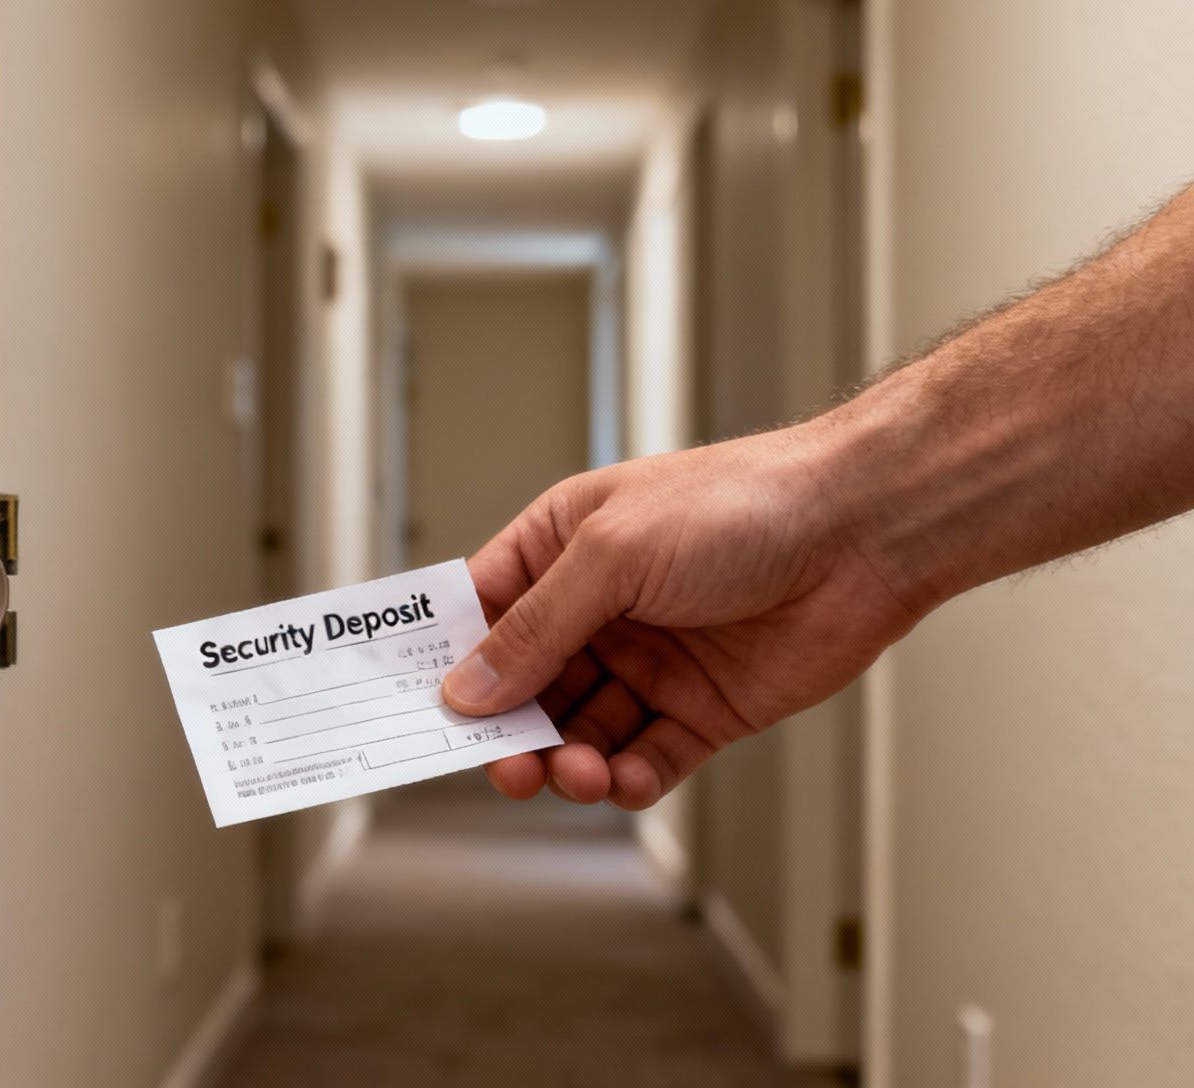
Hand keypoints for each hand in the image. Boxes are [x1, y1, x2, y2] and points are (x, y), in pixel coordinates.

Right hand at [439, 426, 923, 809]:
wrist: (863, 534)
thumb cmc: (741, 507)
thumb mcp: (612, 555)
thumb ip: (537, 627)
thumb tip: (467, 688)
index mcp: (562, 547)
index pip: (483, 612)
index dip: (452, 660)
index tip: (423, 710)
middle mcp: (601, 607)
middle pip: (527, 687)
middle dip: (511, 732)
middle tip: (506, 768)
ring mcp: (651, 661)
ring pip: (581, 732)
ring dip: (569, 761)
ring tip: (577, 773)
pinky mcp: (703, 709)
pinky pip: (645, 758)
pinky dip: (627, 778)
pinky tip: (622, 779)